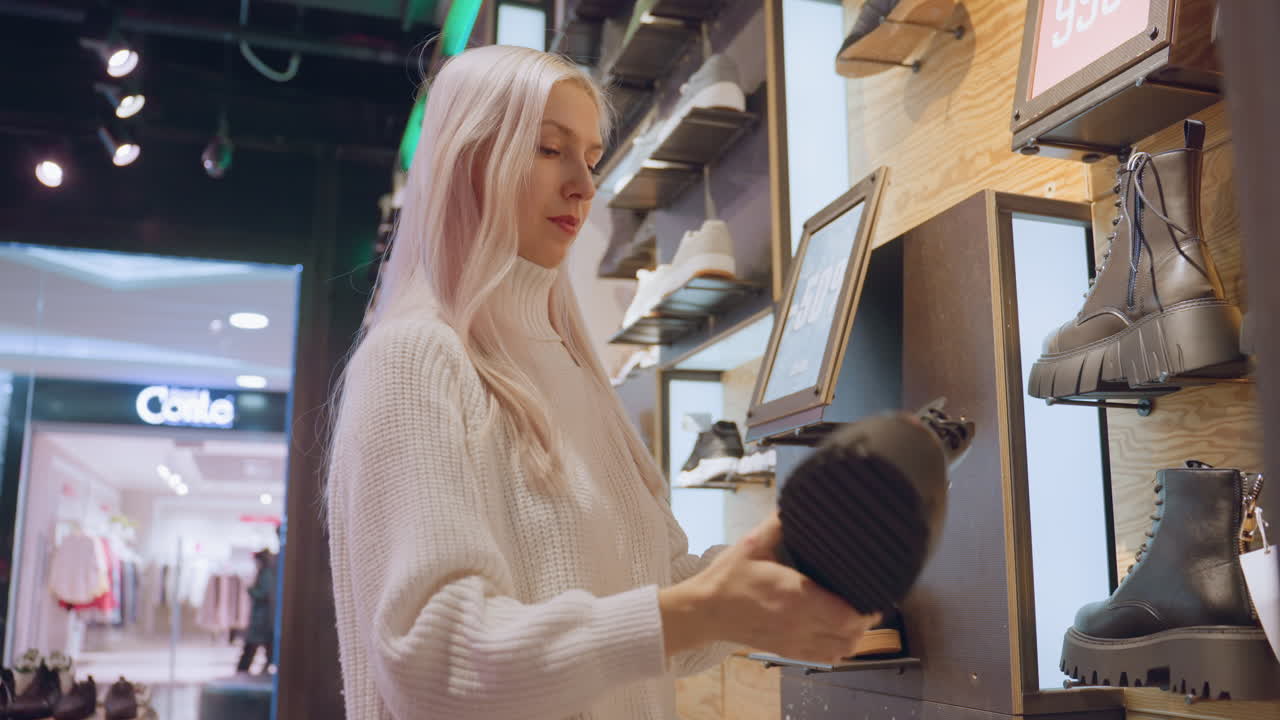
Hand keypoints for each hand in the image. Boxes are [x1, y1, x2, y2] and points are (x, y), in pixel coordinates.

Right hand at [659, 512, 878, 662]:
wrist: (704, 611)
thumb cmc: (728, 578)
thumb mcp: (752, 544)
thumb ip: (778, 523)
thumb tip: (796, 502)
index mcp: (794, 595)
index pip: (847, 615)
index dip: (868, 608)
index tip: (874, 591)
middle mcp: (798, 622)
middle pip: (851, 634)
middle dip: (866, 619)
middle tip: (869, 599)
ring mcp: (792, 641)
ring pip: (841, 650)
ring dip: (855, 636)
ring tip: (857, 616)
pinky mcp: (786, 650)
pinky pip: (825, 657)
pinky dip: (839, 648)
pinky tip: (839, 632)